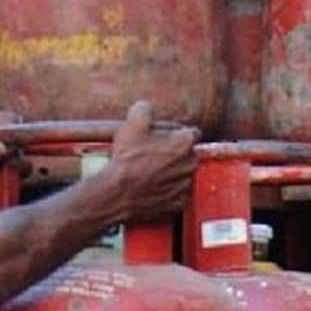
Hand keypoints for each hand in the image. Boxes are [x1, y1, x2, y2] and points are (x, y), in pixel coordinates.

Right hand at [103, 101, 198, 222]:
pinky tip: (153, 186)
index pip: (192, 132)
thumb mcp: (132, 123)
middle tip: (155, 154)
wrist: (118, 192)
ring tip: (151, 171)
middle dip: (175, 153)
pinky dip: (169, 190)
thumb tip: (146, 107)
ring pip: (184, 173)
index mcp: (184, 142)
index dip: (176, 133)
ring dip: (172, 172)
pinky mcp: (179, 203)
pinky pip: (178, 193)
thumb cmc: (127, 159)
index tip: (165, 137)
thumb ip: (144, 108)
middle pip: (189, 154)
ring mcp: (186, 185)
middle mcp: (191, 163)